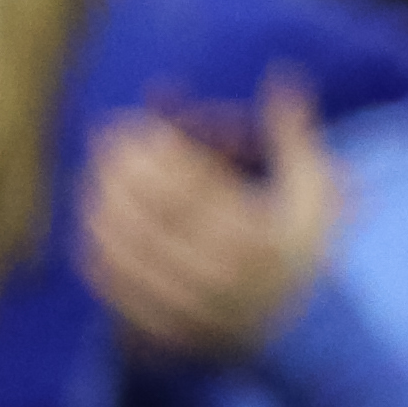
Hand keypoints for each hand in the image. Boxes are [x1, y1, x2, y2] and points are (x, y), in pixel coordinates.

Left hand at [77, 79, 343, 360]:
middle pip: (151, 216)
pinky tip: (92, 223)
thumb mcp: (315, 190)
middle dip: (120, 173)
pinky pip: (115, 286)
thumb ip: (295, 134)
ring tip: (91, 177)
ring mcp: (188, 305)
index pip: (191, 187)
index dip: (156, 153)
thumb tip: (281, 75)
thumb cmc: (302, 248)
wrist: (296, 331)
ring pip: (126, 252)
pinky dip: (97, 252)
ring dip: (100, 208)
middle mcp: (220, 274)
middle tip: (103, 141)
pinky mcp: (161, 326)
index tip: (136, 125)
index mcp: (257, 237)